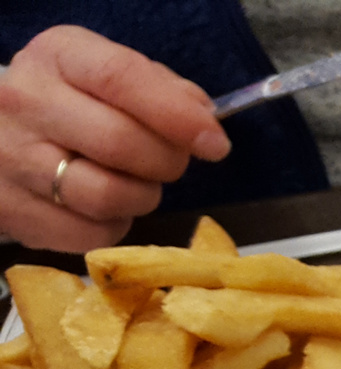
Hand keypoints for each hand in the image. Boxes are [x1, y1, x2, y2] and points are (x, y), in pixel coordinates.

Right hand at [0, 26, 230, 252]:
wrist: (4, 130)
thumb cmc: (73, 101)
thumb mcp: (108, 75)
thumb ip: (160, 89)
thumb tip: (203, 122)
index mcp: (58, 57)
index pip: (122, 79)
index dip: (177, 115)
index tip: (215, 143)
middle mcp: (25, 102)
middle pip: (120, 143)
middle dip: (167, 161)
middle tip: (171, 163)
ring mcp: (10, 158)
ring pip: (106, 196)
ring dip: (142, 197)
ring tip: (135, 182)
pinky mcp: (11, 209)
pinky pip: (90, 233)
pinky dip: (114, 225)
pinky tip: (104, 205)